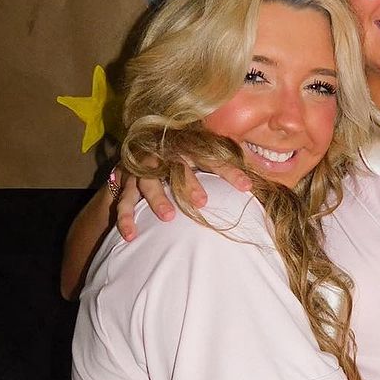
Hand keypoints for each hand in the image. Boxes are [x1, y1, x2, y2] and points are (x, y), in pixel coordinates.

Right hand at [112, 159, 252, 241]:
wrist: (136, 152)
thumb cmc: (180, 159)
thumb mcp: (199, 156)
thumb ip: (222, 165)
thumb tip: (256, 180)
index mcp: (186, 144)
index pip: (211, 155)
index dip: (228, 170)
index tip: (246, 186)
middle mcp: (162, 152)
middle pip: (176, 165)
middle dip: (188, 183)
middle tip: (202, 202)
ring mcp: (141, 167)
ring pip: (148, 181)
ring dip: (158, 198)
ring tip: (168, 217)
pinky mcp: (123, 182)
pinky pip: (123, 200)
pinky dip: (126, 218)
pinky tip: (131, 236)